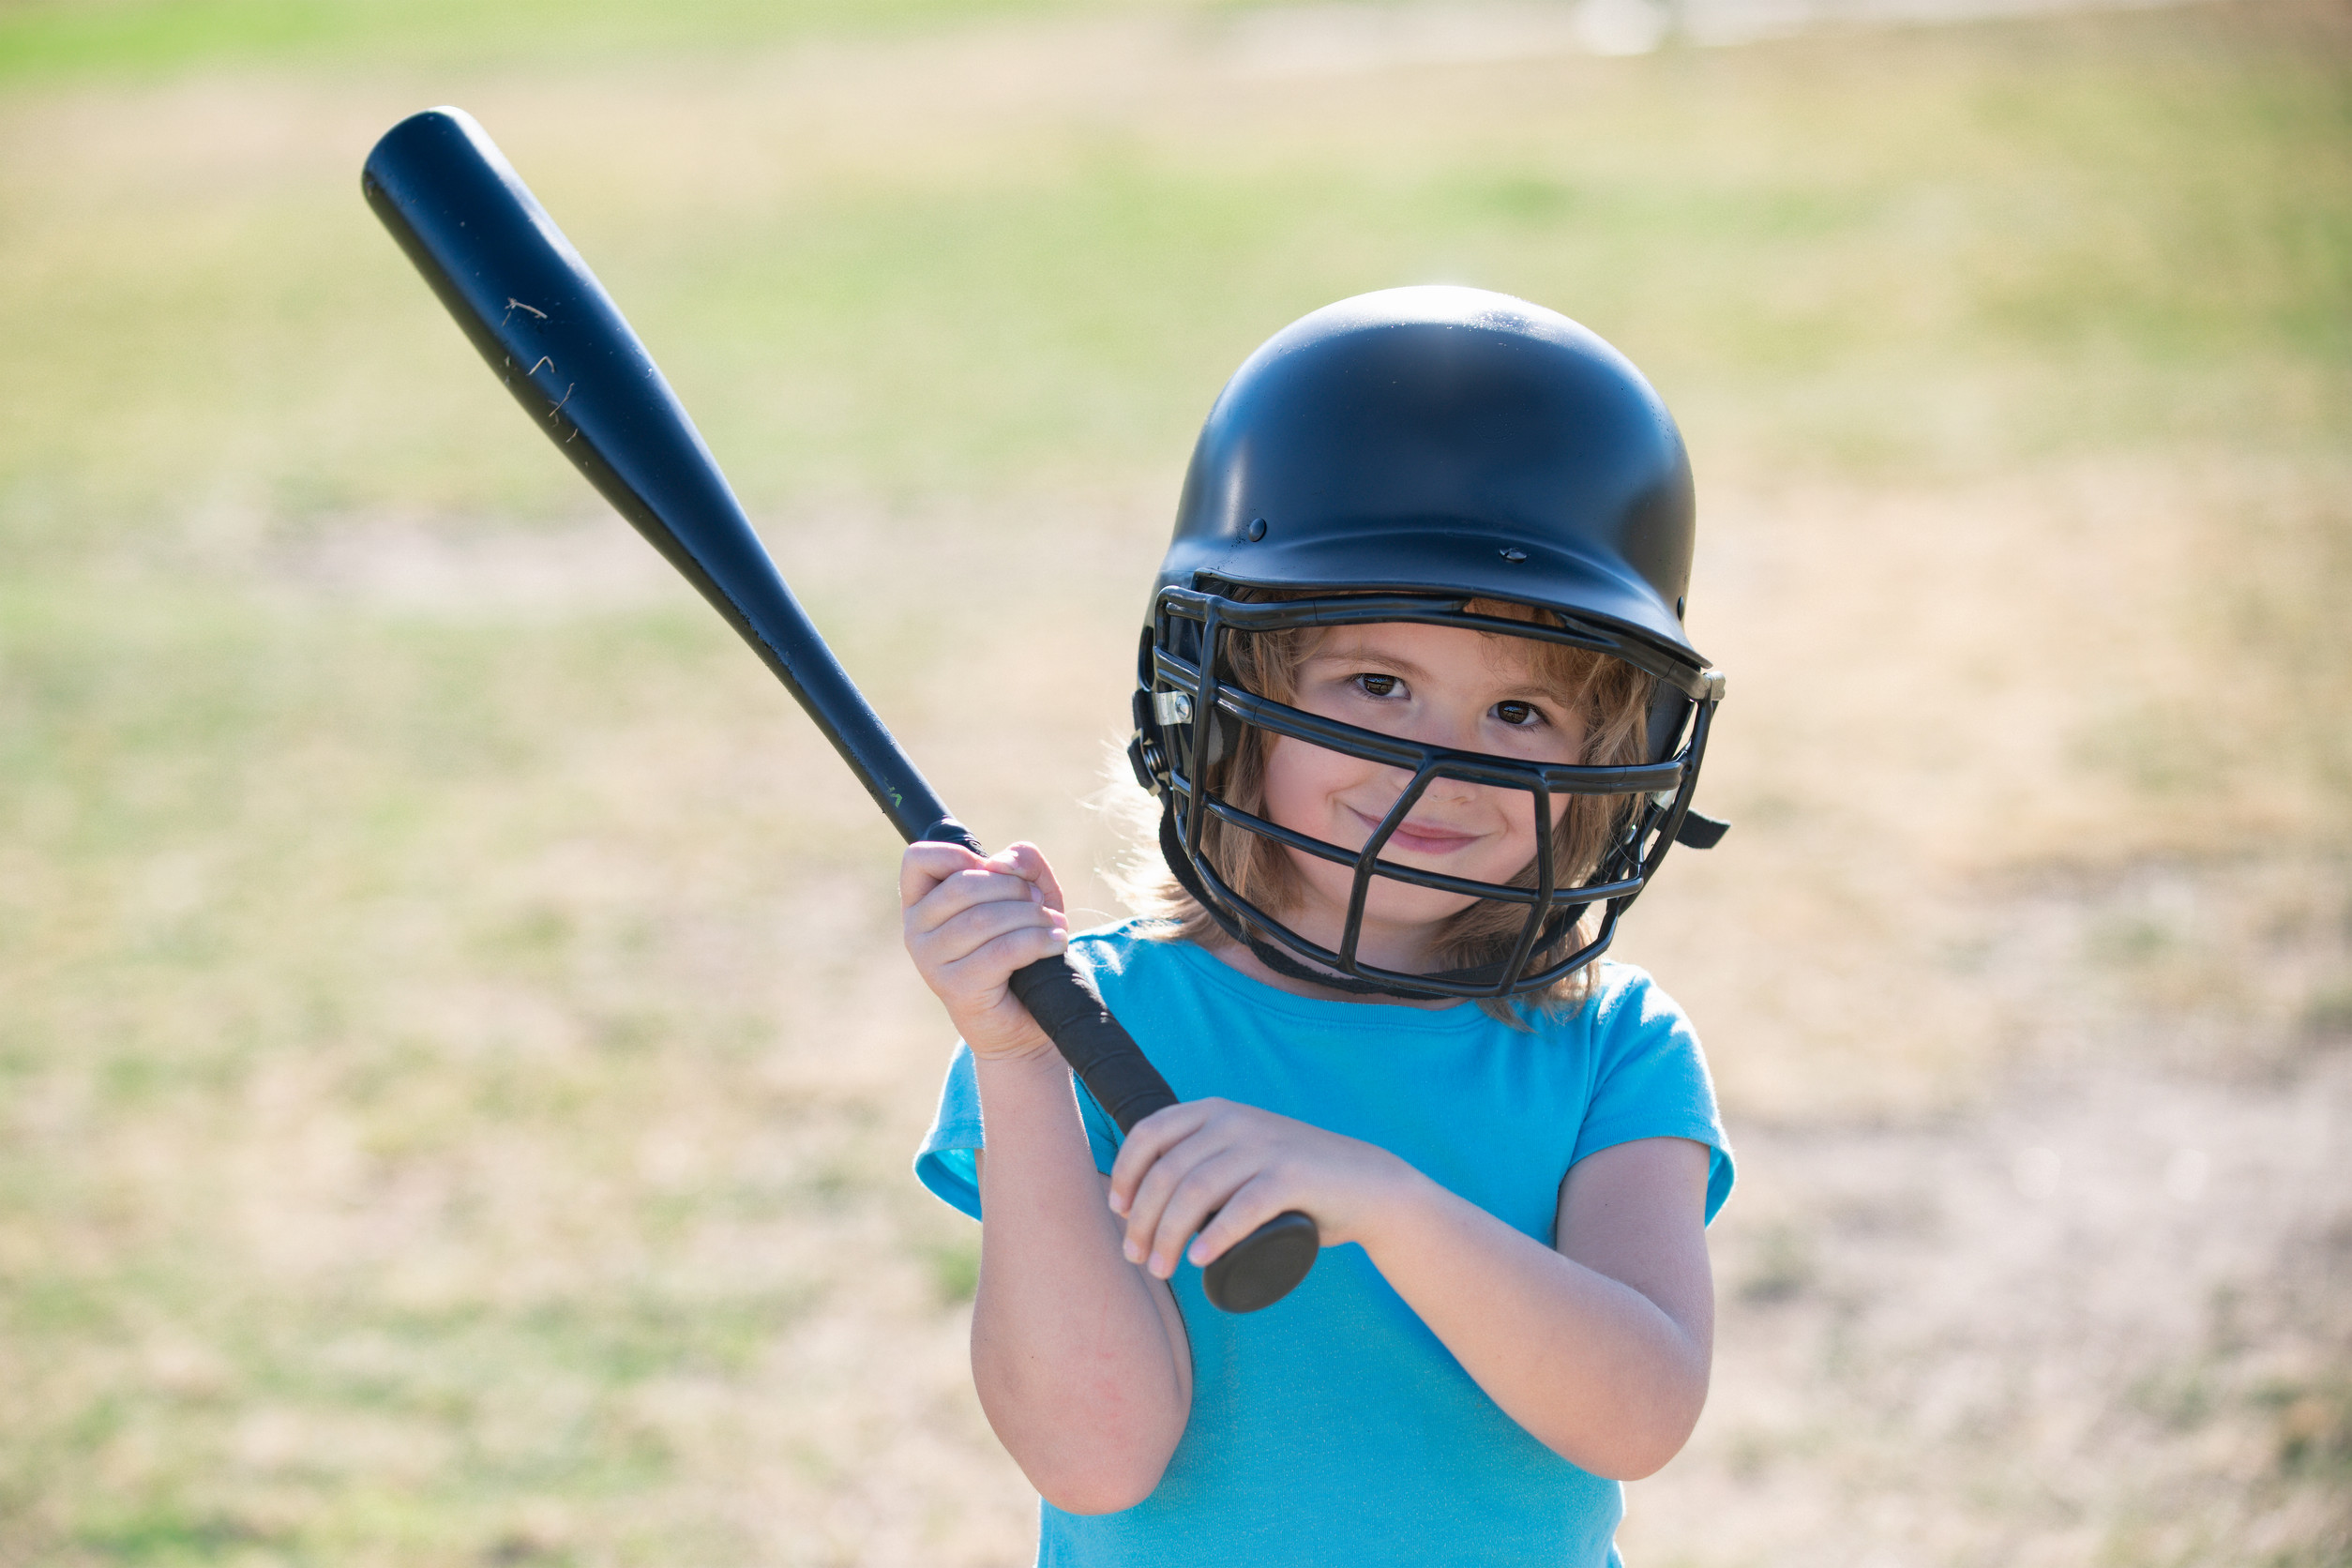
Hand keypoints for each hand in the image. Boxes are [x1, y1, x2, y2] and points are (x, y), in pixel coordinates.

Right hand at [901, 841, 1068, 1060]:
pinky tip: (1055, 943)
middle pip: (963, 885)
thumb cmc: (1022, 953)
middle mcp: (916, 931)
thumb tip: (1004, 860)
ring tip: (1054, 927)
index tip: (993, 869)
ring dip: (1031, 917)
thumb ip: (1022, 864)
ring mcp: (931, 962)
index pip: (917, 859)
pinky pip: (1001, 951)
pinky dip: (1037, 941)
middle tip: (1040, 905)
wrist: (1025, 1024)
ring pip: (984, 918)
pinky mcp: (956, 988)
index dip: (957, 854)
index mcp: (922, 903)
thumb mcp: (1028, 897)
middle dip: (1014, 888)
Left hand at [1106, 1098, 1419, 1277]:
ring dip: (1169, 1235)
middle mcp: (1234, 1122)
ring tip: (1160, 1268)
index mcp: (1214, 1111)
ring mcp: (1265, 1146)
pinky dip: (1217, 1235)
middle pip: (1167, 1172)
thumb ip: (1202, 1162)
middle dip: (1142, 1220)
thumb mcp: (1240, 1156)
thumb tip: (1143, 1205)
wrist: (1366, 1185)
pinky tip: (1201, 1258)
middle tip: (1136, 1258)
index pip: (1148, 1134)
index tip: (1118, 1212)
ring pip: (1196, 1191)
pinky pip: (1243, 1207)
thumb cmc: (1293, 1182)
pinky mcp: (1293, 1176)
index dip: (1124, 1174)